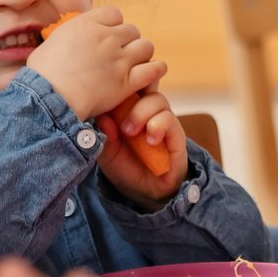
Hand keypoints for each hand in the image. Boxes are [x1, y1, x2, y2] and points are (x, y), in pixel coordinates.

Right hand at [27, 7, 157, 121]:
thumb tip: (66, 39)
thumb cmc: (42, 75)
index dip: (113, 25)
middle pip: (131, 30)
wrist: (50, 97)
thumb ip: (65, 37)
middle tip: (120, 54)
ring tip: (135, 64)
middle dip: (128, 40)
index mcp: (86, 24)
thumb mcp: (49, 44)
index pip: (113, 13)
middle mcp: (106, 37)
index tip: (108, 35)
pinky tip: (152, 73)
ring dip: (142, 54)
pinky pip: (154, 69)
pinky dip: (156, 70)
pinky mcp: (127, 82)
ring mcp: (119, 59)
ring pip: (146, 47)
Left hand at [100, 87, 186, 206]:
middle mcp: (147, 111)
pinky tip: (150, 140)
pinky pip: (170, 119)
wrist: (143, 192)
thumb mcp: (107, 151)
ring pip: (157, 100)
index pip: (129, 86)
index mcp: (129, 109)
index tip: (108, 93)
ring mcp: (163, 121)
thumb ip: (103, 133)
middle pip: (144, 85)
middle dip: (131, 96)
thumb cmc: (125, 167)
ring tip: (131, 133)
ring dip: (142, 114)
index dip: (122, 84)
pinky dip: (158, 126)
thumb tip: (101, 115)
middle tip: (119, 120)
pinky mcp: (176, 135)